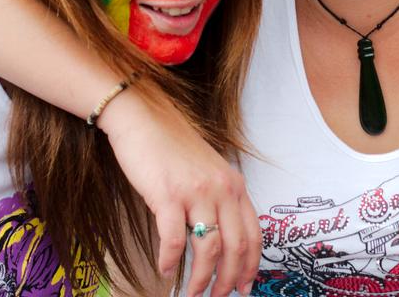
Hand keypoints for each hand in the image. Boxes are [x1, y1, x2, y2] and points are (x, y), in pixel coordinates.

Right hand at [98, 89, 260, 296]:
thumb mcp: (209, 172)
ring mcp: (196, 192)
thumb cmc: (173, 148)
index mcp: (235, 185)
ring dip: (201, 277)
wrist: (144, 119)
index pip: (254, 234)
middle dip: (228, 280)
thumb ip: (219, 200)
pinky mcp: (167, 195)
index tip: (244, 287)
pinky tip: (165, 270)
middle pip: (235, 247)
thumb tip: (221, 241)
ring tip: (192, 292)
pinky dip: (170, 260)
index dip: (251, 266)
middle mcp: (222, 189)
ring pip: (208, 248)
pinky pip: (173, 238)